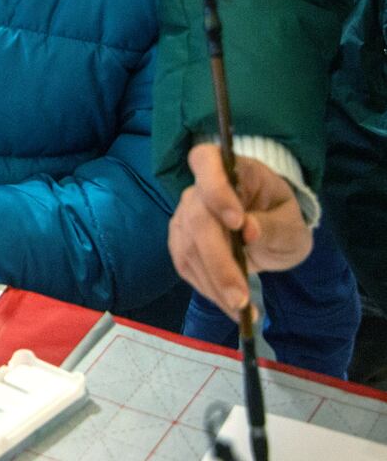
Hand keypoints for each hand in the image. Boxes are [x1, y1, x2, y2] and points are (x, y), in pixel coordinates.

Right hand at [169, 143, 313, 319]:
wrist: (269, 231)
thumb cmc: (281, 218)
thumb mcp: (291, 223)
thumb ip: (272, 225)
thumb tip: (249, 231)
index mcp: (231, 170)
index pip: (206, 162)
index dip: (215, 189)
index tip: (237, 222)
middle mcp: (199, 189)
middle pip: (197, 219)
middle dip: (218, 261)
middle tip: (240, 296)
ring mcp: (186, 215)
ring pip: (188, 248)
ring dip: (213, 283)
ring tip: (242, 309)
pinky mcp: (181, 241)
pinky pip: (186, 266)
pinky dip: (207, 289)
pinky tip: (229, 304)